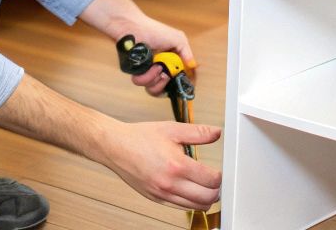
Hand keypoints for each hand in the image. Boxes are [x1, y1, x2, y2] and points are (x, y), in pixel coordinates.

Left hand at [80, 0, 197, 96]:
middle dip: (166, 84)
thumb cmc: (154, 31)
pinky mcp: (136, 73)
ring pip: (154, 89)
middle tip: (166, 74)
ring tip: (156, 66)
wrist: (133, 28)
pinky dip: (147, 76)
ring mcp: (147, 73)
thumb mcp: (177, 39)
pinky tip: (149, 66)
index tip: (182, 84)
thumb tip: (194, 66)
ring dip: (156, 79)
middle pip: (166, 90)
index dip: (180, 85)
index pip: (177, 81)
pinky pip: (142, 83)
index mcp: (169, 63)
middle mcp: (159, 70)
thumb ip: (187, 53)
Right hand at [97, 119, 222, 209]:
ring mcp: (162, 194)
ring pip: (196, 207)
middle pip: (207, 198)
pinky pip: (181, 207)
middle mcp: (170, 184)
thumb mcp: (171, 129)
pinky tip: (190, 191)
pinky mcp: (156, 199)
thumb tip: (216, 133)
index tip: (218, 171)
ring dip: (205, 199)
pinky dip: (191, 202)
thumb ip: (197, 133)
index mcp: (177, 165)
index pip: (211, 180)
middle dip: (216, 190)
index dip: (220, 176)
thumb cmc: (139, 138)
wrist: (115, 147)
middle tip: (215, 180)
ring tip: (205, 186)